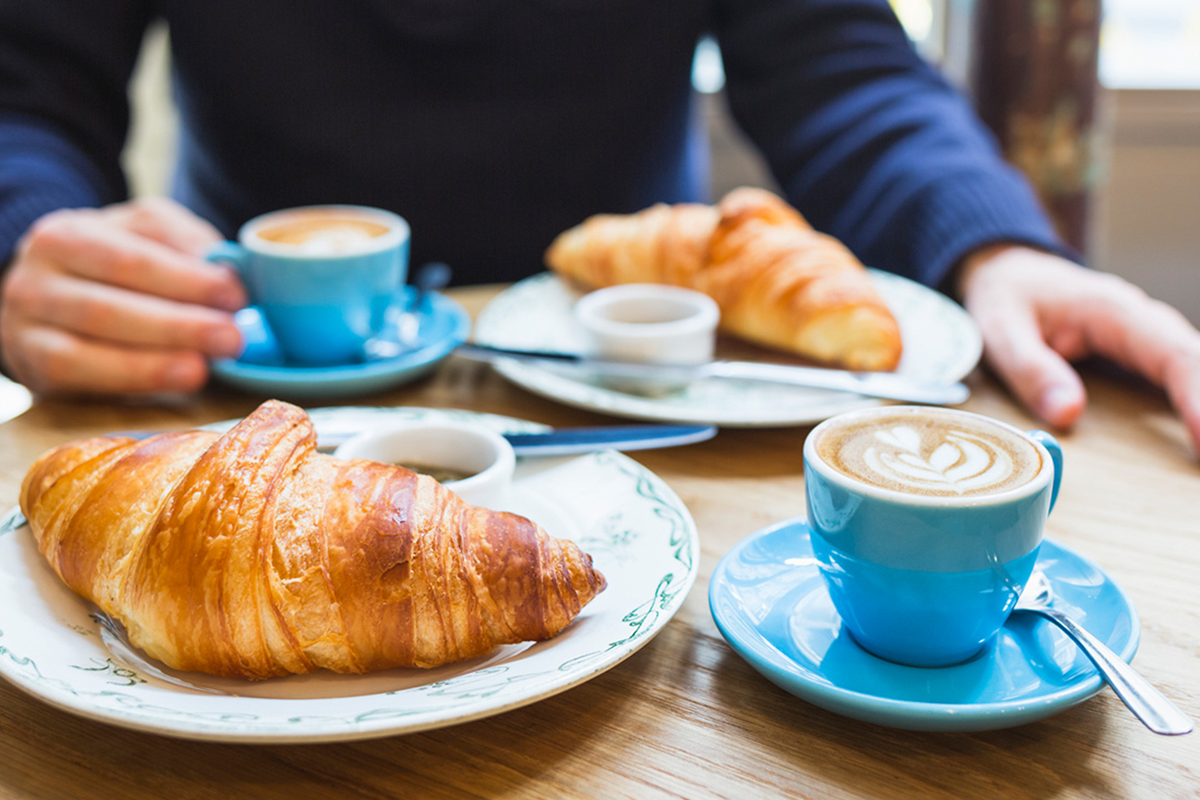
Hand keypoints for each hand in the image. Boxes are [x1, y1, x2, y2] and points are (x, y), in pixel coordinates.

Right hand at [0, 197, 246, 394]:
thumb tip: (232, 270)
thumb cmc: (114, 265)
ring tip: (204, 367)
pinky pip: (79, 372)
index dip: (188, 279)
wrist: (50, 297)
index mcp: (69, 234)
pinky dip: (132, 377)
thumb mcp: (147, 237)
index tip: (236, 297)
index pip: (131, 258)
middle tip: (230, 338)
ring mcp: (28, 321)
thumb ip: (186, 245)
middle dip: (178, 325)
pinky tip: (174, 379)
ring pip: (92, 341)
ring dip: (156, 359)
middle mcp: (38, 275)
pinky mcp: (34, 364)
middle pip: (110, 304)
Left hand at [958, 244, 1199, 453]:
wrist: (1009, 272)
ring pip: (1194, 367)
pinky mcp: (1142, 351)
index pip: (1173, 356)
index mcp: (1113, 312)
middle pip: (1197, 363)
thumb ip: (1031, 370)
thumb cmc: (1007, 297)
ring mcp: (1147, 335)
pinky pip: (1180, 374)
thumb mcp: (1001, 330)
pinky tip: (1196, 434)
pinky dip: (1193, 401)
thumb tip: (1069, 414)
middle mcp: (1142, 320)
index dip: (1198, 399)